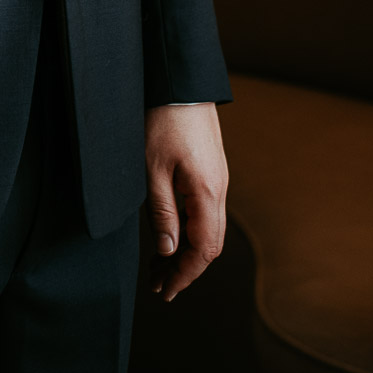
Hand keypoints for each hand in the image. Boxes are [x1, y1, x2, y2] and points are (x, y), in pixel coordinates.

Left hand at [144, 103, 227, 301]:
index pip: (203, 251)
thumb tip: (167, 251)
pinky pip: (205, 211)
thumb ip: (162, 212)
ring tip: (159, 265)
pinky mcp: (211, 171)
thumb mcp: (152, 168)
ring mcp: (218, 180)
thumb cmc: (164, 120)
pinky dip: (189, 230)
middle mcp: (220, 190)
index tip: (166, 291)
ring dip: (186, 250)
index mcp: (208, 193)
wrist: (181, 81)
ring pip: (208, 229)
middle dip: (185, 269)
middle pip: (209, 245)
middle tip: (159, 285)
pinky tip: (170, 232)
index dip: (184, 275)